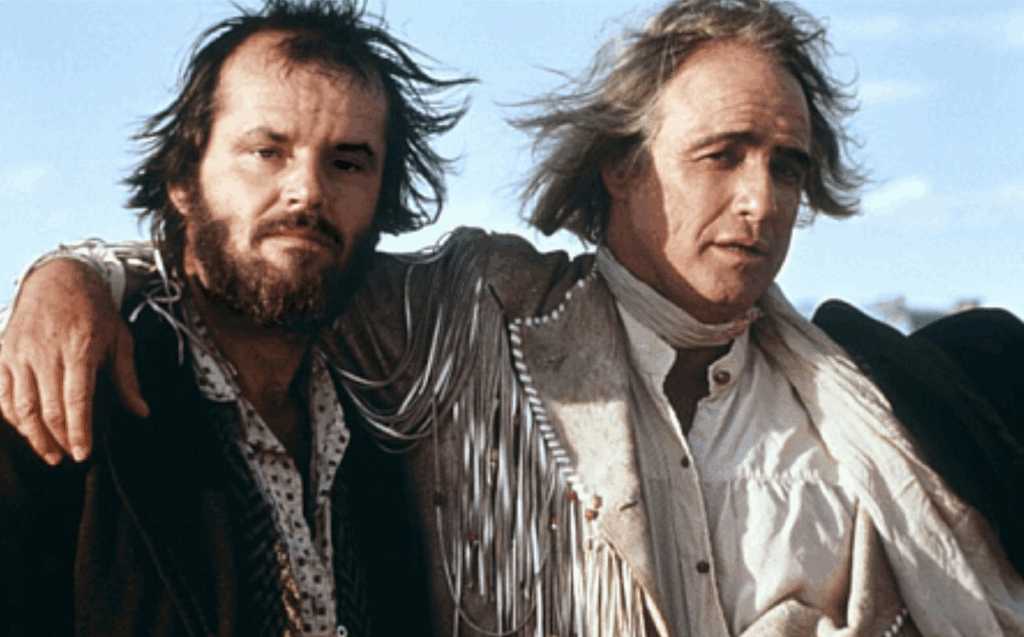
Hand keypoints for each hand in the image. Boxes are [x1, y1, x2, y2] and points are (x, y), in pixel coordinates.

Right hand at [0, 259, 148, 463]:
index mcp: (79, 347)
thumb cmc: (94, 310)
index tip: (83, 453)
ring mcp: (19, 352)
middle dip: (58, 439)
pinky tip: (27, 430)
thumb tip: (141, 411)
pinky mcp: (3, 353)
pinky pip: (3, 393)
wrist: (59, 278)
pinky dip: (13, 416)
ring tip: (50, 453)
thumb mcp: (120, 339)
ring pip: (21, 405)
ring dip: (34, 435)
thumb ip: (127, 379)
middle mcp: (45, 351)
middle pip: (47, 408)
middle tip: (68, 457)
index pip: (76, 399)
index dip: (79, 431)